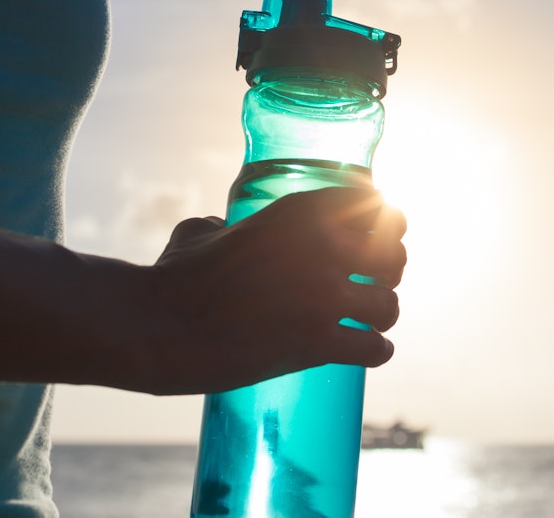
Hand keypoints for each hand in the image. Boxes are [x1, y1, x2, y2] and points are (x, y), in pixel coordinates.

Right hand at [133, 187, 405, 394]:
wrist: (159, 326)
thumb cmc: (175, 276)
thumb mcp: (203, 231)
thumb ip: (227, 224)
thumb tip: (224, 228)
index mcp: (299, 212)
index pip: (372, 203)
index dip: (382, 219)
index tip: (381, 232)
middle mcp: (322, 248)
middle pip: (393, 253)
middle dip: (390, 268)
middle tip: (377, 281)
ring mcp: (324, 297)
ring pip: (388, 305)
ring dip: (381, 314)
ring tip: (370, 321)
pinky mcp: (318, 342)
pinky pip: (375, 347)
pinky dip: (375, 351)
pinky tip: (367, 350)